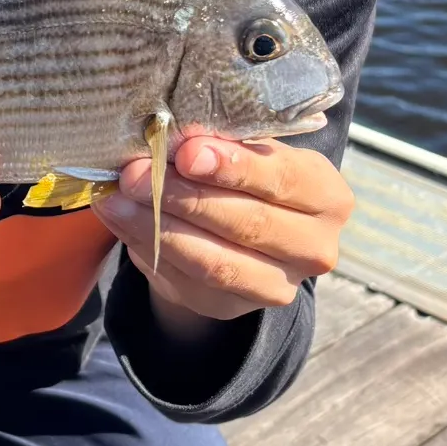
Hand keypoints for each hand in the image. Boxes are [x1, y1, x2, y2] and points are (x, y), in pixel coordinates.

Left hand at [92, 133, 354, 331]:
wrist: (240, 237)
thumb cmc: (248, 180)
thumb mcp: (249, 153)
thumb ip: (223, 146)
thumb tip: (175, 138)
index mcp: (328, 198)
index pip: (282, 181)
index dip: (234, 167)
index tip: (188, 151)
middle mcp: (314, 248)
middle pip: (247, 223)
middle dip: (185, 196)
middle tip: (137, 173)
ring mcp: (275, 286)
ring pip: (214, 261)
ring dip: (157, 226)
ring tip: (119, 197)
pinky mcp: (231, 307)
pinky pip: (185, 280)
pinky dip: (145, 246)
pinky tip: (119, 218)